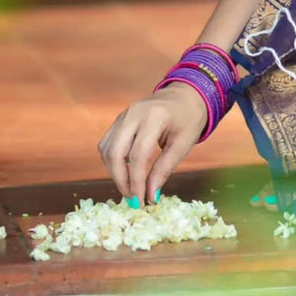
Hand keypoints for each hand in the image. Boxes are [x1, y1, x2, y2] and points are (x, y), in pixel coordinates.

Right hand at [97, 83, 207, 205]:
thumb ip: (164, 169)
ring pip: (107, 149)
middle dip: (121, 180)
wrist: (186, 95)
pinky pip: (107, 143)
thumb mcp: (183, 144)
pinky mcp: (119, 119)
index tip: (141, 201)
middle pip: (115, 152)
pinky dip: (112, 161)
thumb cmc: (189, 119)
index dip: (136, 181)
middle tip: (133, 199)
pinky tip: (125, 173)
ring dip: (114, 173)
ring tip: (130, 188)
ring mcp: (124, 115)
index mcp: (154, 117)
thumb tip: (151, 196)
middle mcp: (134, 113)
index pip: (137, 155)